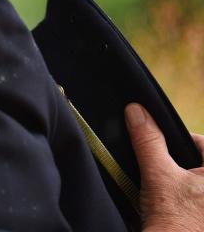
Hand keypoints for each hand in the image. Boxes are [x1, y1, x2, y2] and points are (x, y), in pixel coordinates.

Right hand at [124, 103, 203, 230]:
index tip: (159, 147)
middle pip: (199, 163)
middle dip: (181, 164)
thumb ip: (148, 141)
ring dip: (183, 184)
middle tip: (164, 173)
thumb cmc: (175, 222)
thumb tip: (137, 112)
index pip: (202, 143)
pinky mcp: (202, 217)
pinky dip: (186, 201)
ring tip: (169, 195)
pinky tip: (174, 208)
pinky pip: (196, 200)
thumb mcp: (157, 175)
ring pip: (197, 182)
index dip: (177, 141)